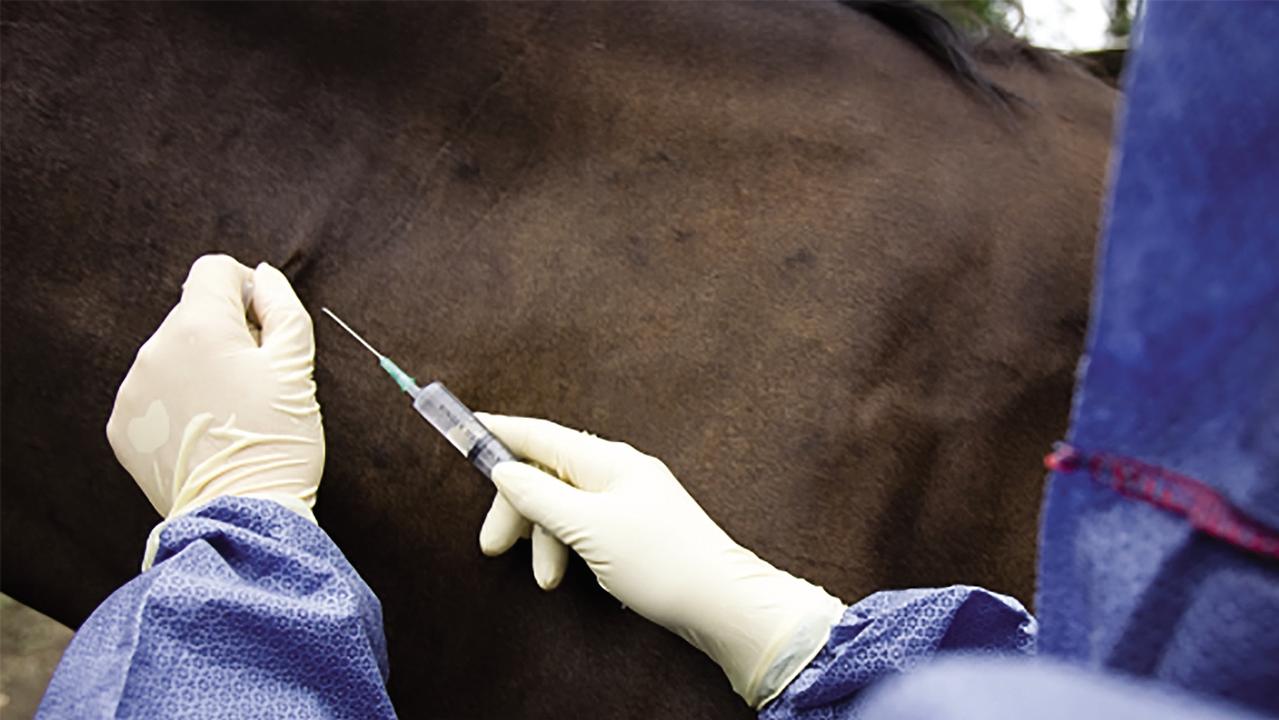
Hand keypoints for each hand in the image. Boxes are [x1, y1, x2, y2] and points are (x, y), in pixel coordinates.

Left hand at [107, 255, 323, 568]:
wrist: (240, 515)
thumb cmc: (277, 440)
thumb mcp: (298, 368)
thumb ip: (283, 308)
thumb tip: (265, 277)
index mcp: (199, 326)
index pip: (215, 270)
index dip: (247, 288)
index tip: (265, 325)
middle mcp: (156, 349)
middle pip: (194, 314)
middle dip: (227, 334)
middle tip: (259, 380)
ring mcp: (134, 389)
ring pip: (173, 355)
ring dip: (201, 368)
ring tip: (233, 412)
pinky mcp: (124, 426)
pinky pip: (155, 394)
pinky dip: (179, 402)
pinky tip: (206, 432)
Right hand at [474, 414, 845, 707]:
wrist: (722, 603)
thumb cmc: (662, 561)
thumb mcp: (589, 528)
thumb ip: (540, 497)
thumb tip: (504, 471)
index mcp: (607, 460)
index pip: (541, 435)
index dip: (501, 431)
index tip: (467, 424)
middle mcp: (616, 472)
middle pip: (547, 475)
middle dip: (517, 508)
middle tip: (491, 547)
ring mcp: (627, 500)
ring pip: (564, 507)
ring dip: (544, 539)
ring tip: (547, 579)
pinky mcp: (634, 529)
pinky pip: (585, 526)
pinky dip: (569, 547)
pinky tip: (571, 572)